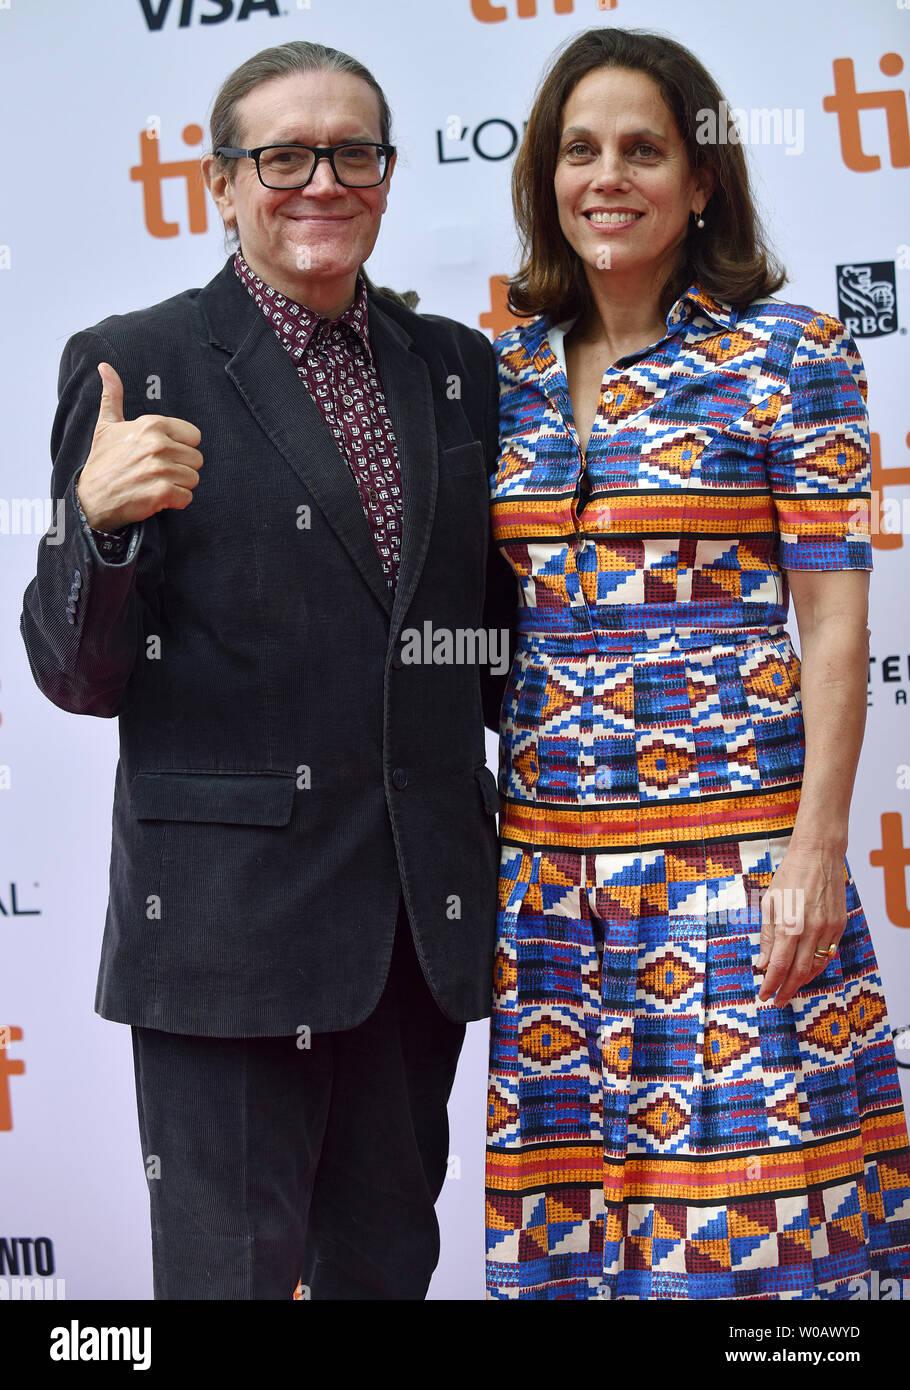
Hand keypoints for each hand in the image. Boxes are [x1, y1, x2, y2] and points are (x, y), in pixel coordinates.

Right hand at [75, 364, 202, 530]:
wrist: (90, 498)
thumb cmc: (102, 462)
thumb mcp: (106, 425)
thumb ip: (112, 396)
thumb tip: (105, 367)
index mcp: (152, 425)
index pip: (194, 436)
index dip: (180, 447)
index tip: (161, 453)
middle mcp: (158, 444)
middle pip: (196, 459)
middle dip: (181, 468)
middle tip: (157, 471)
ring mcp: (160, 469)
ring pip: (193, 478)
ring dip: (178, 485)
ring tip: (156, 483)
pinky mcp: (161, 493)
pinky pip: (187, 497)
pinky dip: (175, 501)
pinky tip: (157, 497)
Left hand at [755, 847, 846, 1007]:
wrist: (818, 854)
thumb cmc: (790, 875)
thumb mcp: (770, 903)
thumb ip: (766, 935)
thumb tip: (762, 963)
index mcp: (789, 924)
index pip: (778, 965)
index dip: (771, 984)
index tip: (764, 995)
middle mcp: (810, 930)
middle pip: (798, 971)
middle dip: (785, 989)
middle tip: (776, 1000)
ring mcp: (828, 928)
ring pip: (816, 966)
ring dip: (802, 981)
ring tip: (789, 989)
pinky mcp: (839, 925)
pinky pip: (828, 954)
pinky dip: (816, 966)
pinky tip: (806, 971)